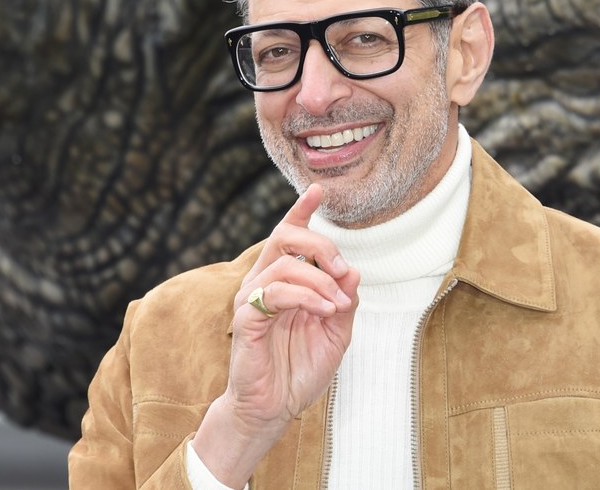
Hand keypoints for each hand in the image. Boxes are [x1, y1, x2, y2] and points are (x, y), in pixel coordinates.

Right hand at [192, 184, 358, 486]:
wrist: (273, 408)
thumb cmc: (299, 371)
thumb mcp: (336, 334)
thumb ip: (345, 302)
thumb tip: (354, 271)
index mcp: (283, 281)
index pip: (289, 236)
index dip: (302, 210)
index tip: (318, 190)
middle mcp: (263, 282)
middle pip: (284, 237)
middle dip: (319, 244)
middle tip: (341, 268)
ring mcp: (251, 298)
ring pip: (284, 263)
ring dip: (319, 279)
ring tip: (337, 304)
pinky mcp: (245, 318)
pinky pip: (277, 292)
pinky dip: (308, 297)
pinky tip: (325, 310)